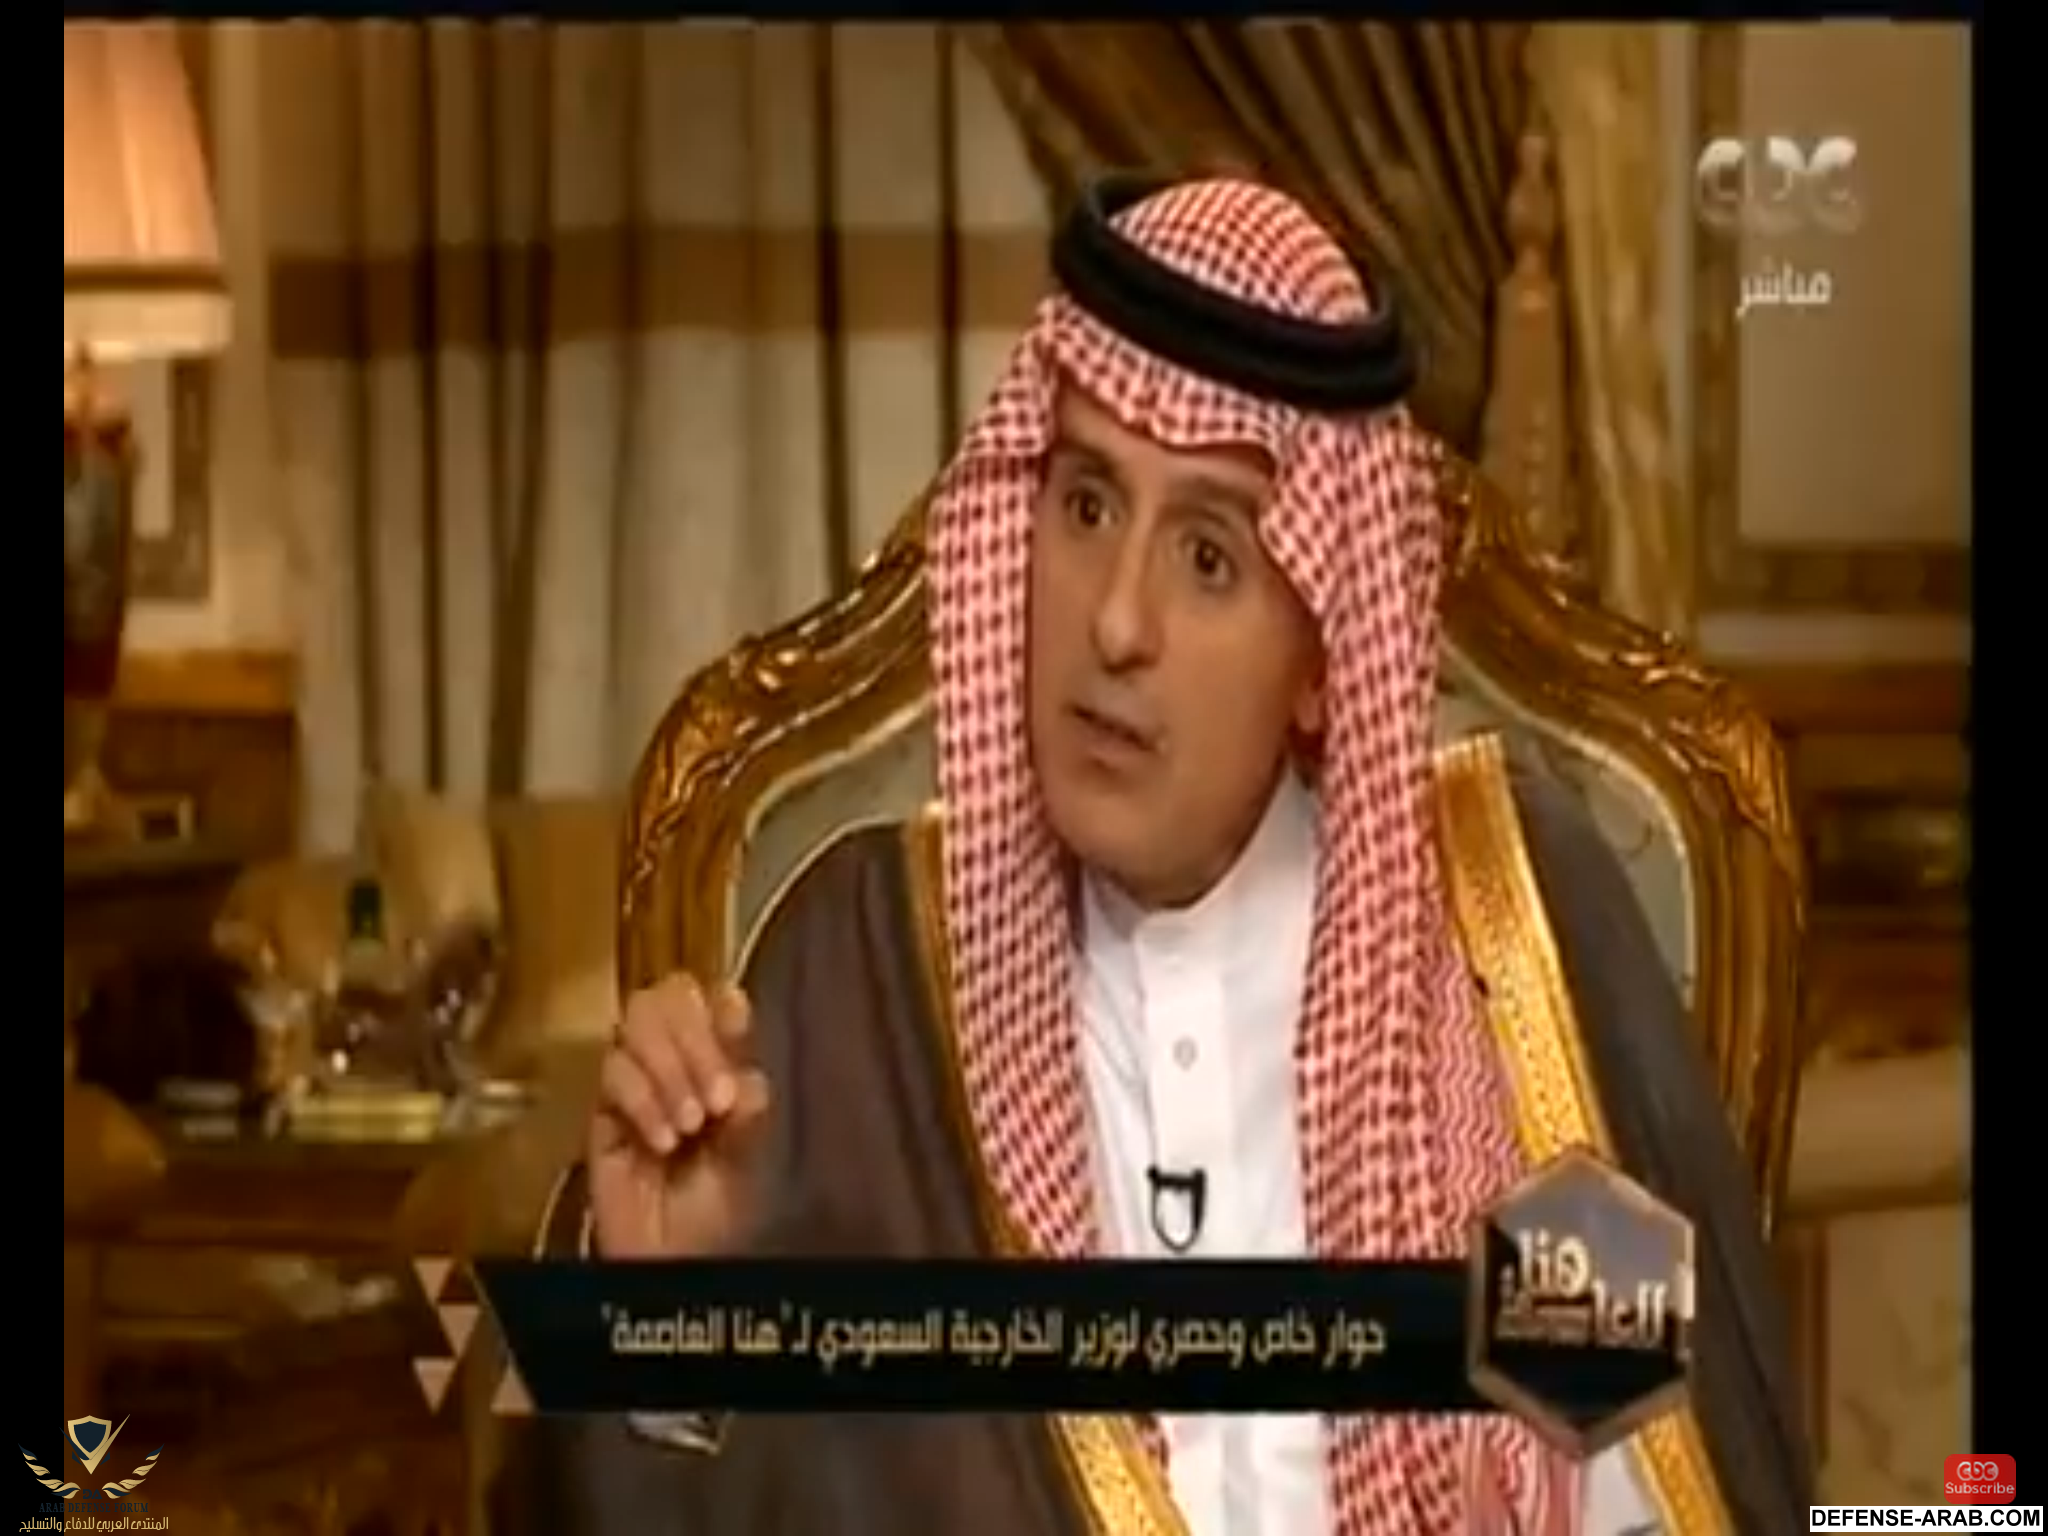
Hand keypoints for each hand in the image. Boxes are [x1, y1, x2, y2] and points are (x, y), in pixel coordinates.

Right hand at [587, 975, 770, 1257]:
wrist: (671, 1265)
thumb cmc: (713, 1211)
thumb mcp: (745, 1155)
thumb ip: (746, 1104)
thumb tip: (745, 1054)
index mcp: (716, 1061)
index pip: (711, 998)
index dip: (720, 1004)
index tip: (736, 1021)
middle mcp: (673, 1059)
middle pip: (668, 997)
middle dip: (695, 1042)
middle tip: (717, 1101)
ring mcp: (633, 1080)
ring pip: (635, 1024)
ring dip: (668, 1069)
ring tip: (691, 1126)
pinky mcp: (599, 1110)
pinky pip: (612, 1074)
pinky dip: (643, 1101)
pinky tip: (662, 1142)